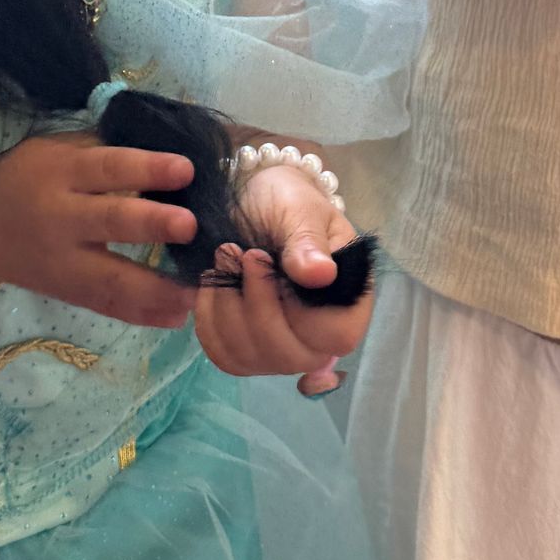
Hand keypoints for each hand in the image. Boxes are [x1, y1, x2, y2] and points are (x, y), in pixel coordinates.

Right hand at [0, 134, 197, 329]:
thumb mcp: (56, 150)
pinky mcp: (65, 292)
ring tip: (198, 292)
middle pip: (110, 221)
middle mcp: (62, 217)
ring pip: (110, 278)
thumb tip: (170, 153)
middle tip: (191, 226)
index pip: (108, 167)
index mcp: (62, 171)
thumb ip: (102, 152)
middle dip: (152, 225)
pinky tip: (176, 317)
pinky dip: (141, 315)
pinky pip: (105, 306)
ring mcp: (63, 262)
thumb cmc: (28, 176)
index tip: (186, 170)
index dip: (146, 169)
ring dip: (157, 288)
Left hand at [193, 163, 371, 394]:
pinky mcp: (248, 351)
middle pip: (289, 355)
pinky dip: (210, 320)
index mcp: (348, 300)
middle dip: (254, 305)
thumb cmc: (288, 203)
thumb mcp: (301, 210)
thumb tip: (321, 274)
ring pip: (252, 358)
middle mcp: (320, 336)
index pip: (336, 336)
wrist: (254, 201)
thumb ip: (309, 243)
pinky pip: (226, 355)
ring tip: (224, 257)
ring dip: (226, 307)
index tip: (265, 258)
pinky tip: (212, 283)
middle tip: (238, 252)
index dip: (300, 310)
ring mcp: (283, 348)